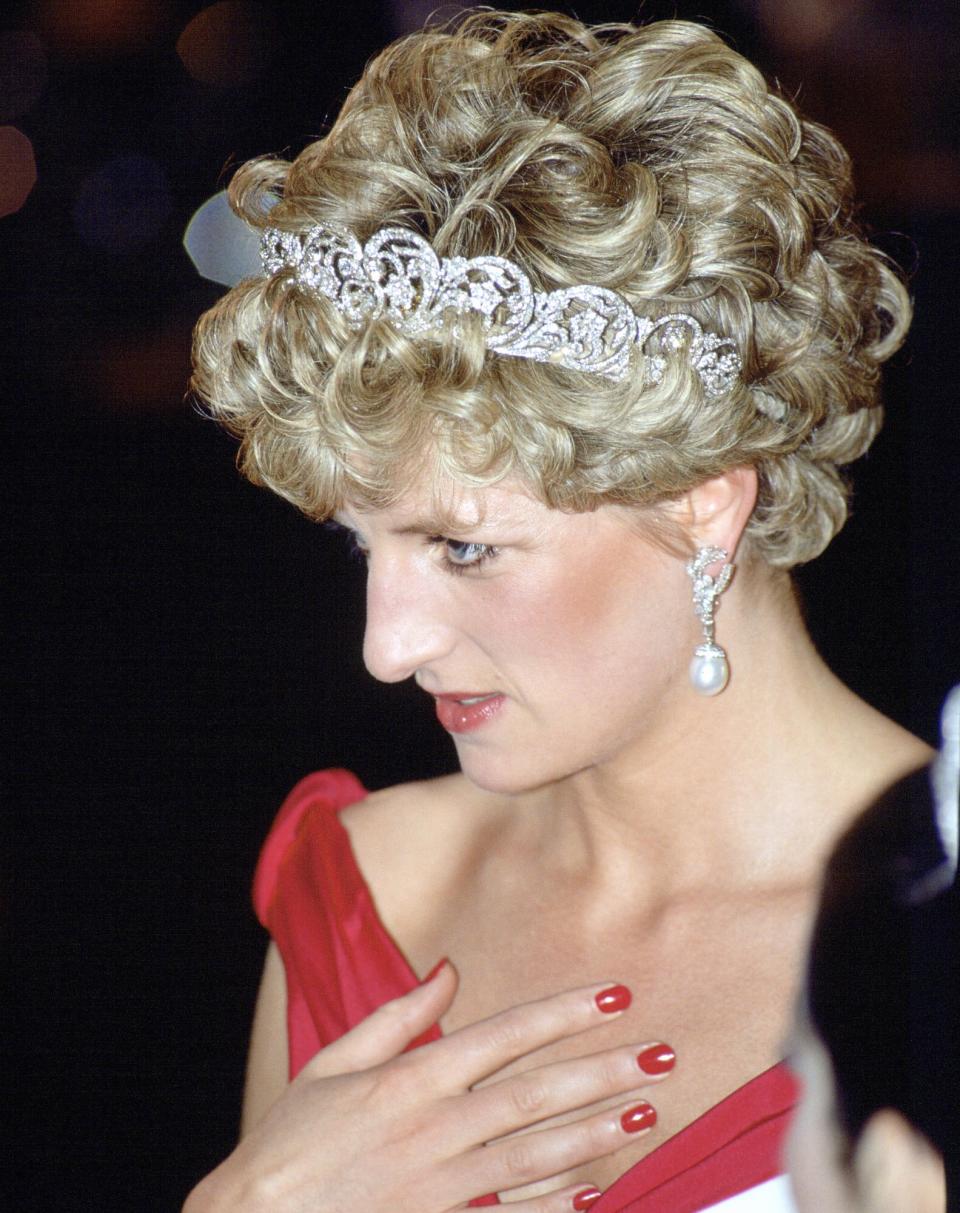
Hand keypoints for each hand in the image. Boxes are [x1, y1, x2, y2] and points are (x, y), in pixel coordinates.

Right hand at [184, 963, 671, 1212]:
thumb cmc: (290, 1140)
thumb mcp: (334, 1062)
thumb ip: (398, 1015)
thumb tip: (450, 968)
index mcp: (409, 1079)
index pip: (503, 1035)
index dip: (563, 1013)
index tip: (613, 994)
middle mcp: (432, 1129)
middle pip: (533, 1093)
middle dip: (601, 1070)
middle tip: (660, 1054)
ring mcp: (439, 1187)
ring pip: (533, 1154)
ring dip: (594, 1132)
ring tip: (646, 1112)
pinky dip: (555, 1203)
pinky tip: (598, 1188)